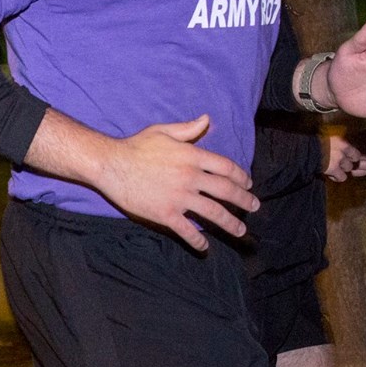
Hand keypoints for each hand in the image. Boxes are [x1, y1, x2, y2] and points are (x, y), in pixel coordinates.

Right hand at [92, 115, 257, 250]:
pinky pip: (187, 230)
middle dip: (244, 200)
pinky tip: (205, 247)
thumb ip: (188, 128)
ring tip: (240, 230)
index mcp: (192, 156)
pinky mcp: (165, 214)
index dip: (241, 177)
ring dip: (230, 223)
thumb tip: (207, 119)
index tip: (248, 184)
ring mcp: (179, 197)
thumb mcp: (163, 131)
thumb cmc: (136, 146)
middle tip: (254, 207)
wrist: (111, 164)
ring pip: (213, 212)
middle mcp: (190, 177)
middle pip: (226, 191)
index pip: (225, 168)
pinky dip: (198, 240)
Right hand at [321, 127, 365, 181]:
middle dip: (364, 164)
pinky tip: (336, 176)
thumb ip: (339, 140)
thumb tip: (346, 141)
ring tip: (351, 170)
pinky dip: (339, 177)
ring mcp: (340, 161)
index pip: (360, 148)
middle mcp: (345, 151)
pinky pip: (342, 177)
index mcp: (344, 141)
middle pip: (358, 160)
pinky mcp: (334, 170)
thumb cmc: (316, 140)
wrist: (307, 150)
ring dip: (349, 170)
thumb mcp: (330, 135)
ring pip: (350, 168)